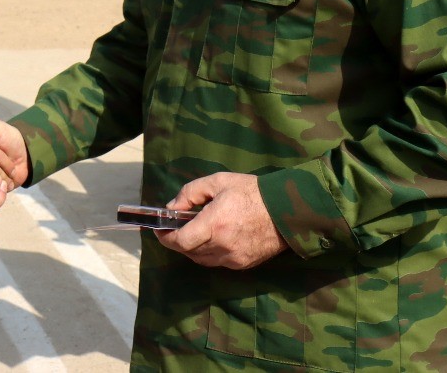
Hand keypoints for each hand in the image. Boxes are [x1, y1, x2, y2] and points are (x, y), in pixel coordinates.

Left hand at [154, 172, 287, 269]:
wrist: (287, 210)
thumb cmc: (252, 191)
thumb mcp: (218, 182)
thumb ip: (190, 193)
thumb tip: (172, 207)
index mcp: (214, 224)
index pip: (180, 241)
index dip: (165, 237)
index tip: (159, 229)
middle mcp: (222, 245)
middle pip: (188, 252)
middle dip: (178, 241)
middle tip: (175, 228)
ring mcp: (233, 258)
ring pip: (202, 259)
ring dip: (192, 249)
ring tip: (193, 233)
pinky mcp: (243, 264)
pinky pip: (217, 262)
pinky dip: (209, 253)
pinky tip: (212, 239)